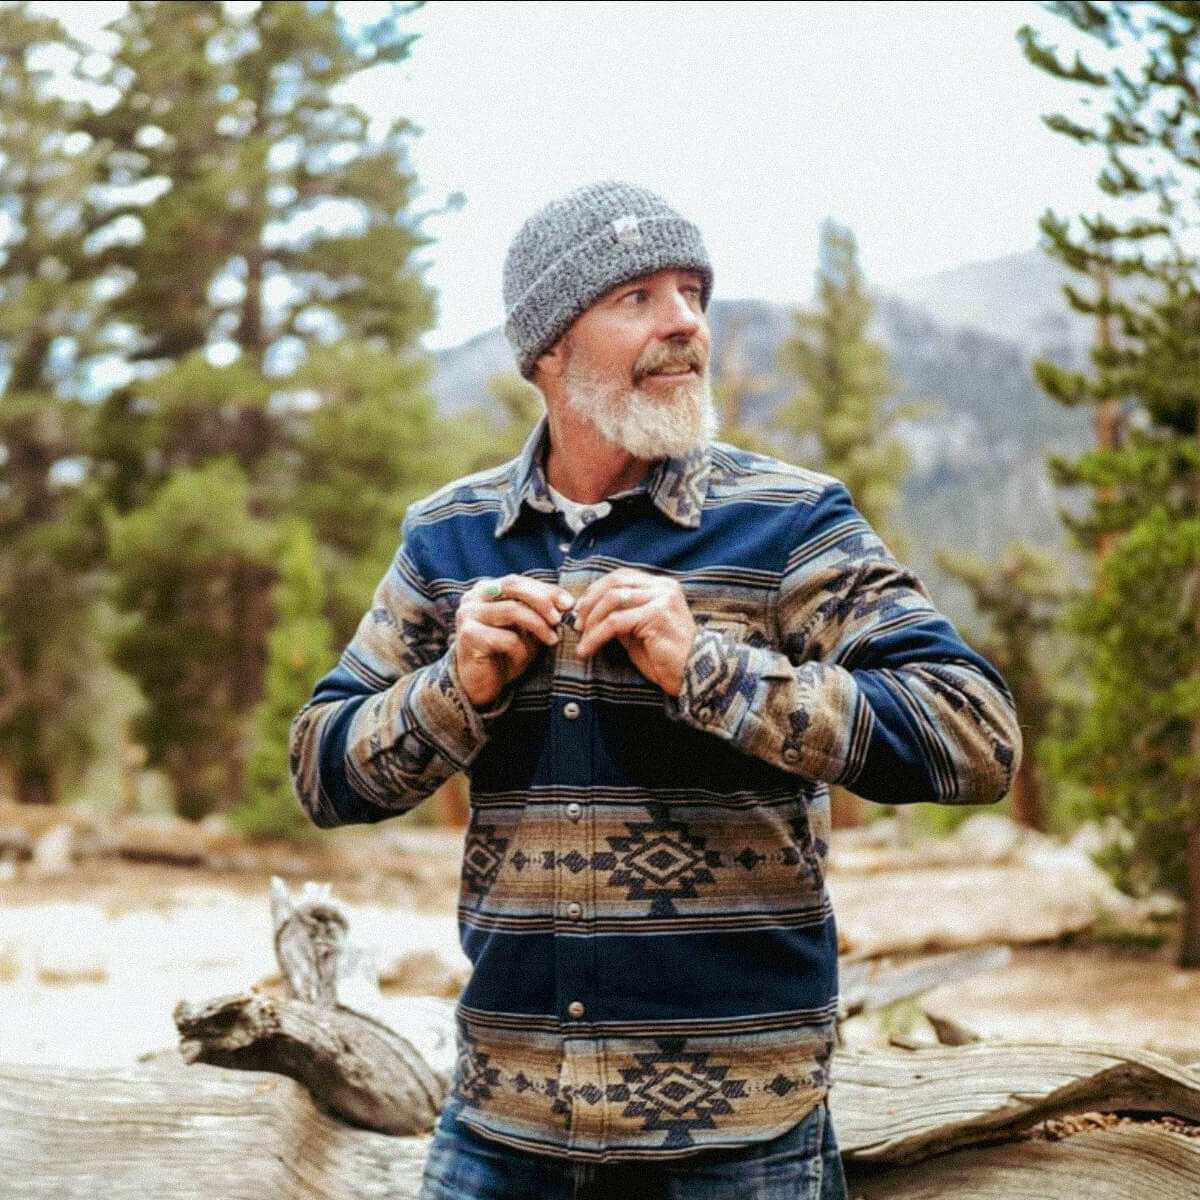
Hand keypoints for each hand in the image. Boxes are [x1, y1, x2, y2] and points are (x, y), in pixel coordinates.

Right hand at [454, 575, 574, 707]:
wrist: (479, 686)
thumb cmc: (505, 654)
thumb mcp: (526, 630)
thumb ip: (539, 612)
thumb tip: (567, 603)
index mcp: (486, 589)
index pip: (519, 582)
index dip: (546, 590)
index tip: (569, 604)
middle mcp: (473, 597)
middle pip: (512, 586)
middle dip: (542, 601)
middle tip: (559, 619)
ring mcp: (467, 614)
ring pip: (512, 610)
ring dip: (538, 626)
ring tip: (552, 640)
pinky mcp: (468, 635)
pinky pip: (506, 638)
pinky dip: (520, 650)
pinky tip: (520, 661)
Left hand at [575, 569, 695, 695]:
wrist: (694, 675)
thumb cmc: (666, 657)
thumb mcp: (638, 631)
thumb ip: (621, 616)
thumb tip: (590, 613)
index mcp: (661, 586)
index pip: (621, 576)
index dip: (596, 590)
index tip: (580, 610)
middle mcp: (663, 587)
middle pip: (615, 582)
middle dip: (590, 603)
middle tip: (577, 625)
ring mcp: (661, 599)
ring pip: (613, 600)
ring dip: (591, 621)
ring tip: (583, 640)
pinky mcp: (656, 615)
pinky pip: (616, 622)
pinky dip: (596, 636)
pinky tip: (588, 649)